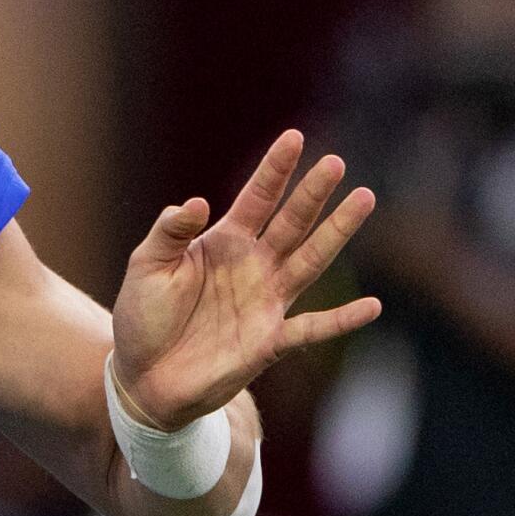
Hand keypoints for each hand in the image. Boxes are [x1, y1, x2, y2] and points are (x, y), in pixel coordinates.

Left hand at [112, 130, 380, 429]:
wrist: (143, 377)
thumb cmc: (143, 317)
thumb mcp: (146, 267)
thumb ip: (169, 233)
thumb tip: (195, 202)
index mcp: (222, 243)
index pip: (255, 199)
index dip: (274, 170)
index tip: (294, 138)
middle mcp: (252, 266)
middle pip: (290, 223)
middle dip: (312, 193)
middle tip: (336, 163)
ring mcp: (266, 302)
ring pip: (310, 261)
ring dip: (336, 233)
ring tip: (363, 199)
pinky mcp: (270, 341)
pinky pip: (313, 329)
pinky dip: (342, 320)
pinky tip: (373, 306)